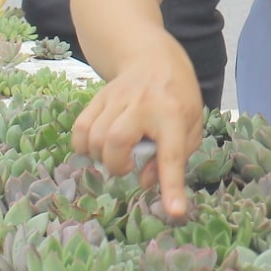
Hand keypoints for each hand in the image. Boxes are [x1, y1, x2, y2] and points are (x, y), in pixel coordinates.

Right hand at [71, 32, 204, 215]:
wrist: (153, 58)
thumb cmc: (177, 99)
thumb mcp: (190, 126)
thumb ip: (175, 157)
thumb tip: (145, 182)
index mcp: (174, 114)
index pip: (172, 155)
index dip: (172, 186)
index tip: (175, 212)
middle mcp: (143, 104)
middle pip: (116, 140)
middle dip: (117, 164)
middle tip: (128, 165)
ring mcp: (116, 98)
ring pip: (94, 137)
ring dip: (101, 157)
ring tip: (116, 154)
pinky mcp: (98, 97)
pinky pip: (80, 129)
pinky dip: (84, 146)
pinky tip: (97, 147)